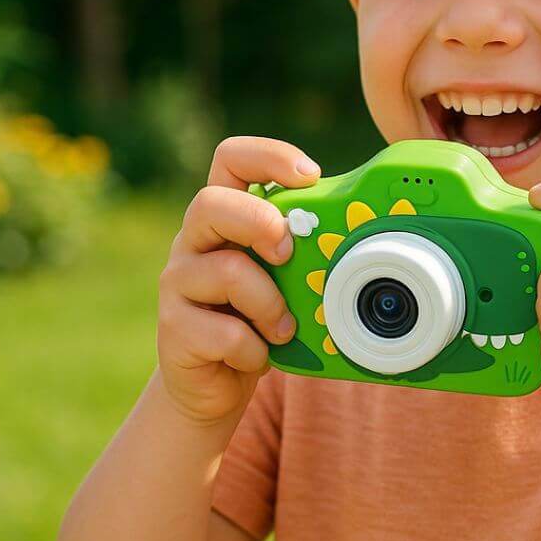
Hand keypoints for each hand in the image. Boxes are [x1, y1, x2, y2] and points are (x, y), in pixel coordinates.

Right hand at [156, 136, 320, 424]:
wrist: (216, 384)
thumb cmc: (263, 319)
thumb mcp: (287, 276)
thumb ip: (306, 249)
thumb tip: (365, 230)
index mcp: (225, 217)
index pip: (232, 160)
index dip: (269, 157)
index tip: (311, 176)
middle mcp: (194, 241)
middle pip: (210, 203)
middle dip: (259, 222)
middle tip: (288, 253)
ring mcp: (178, 283)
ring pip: (225, 271)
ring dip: (270, 304)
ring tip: (285, 328)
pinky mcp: (174, 328)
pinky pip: (225, 334)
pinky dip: (255, 350)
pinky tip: (259, 355)